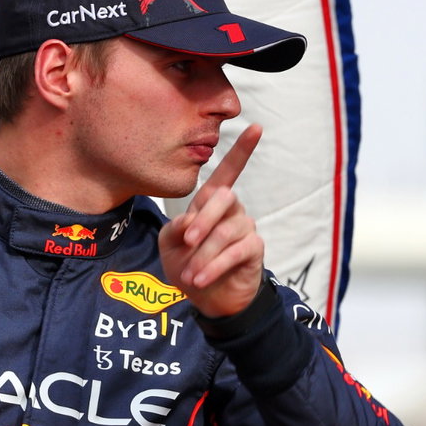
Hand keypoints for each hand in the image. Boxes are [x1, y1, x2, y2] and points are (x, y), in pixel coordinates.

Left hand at [160, 124, 265, 317]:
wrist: (207, 299)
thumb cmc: (187, 265)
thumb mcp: (169, 244)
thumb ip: (176, 227)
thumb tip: (191, 221)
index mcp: (211, 203)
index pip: (228, 172)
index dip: (242, 150)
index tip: (256, 126)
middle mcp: (232, 211)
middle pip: (224, 197)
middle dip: (203, 220)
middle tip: (187, 241)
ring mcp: (245, 229)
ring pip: (226, 231)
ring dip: (204, 254)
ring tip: (190, 275)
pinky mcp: (253, 250)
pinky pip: (237, 251)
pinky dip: (215, 266)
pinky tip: (200, 280)